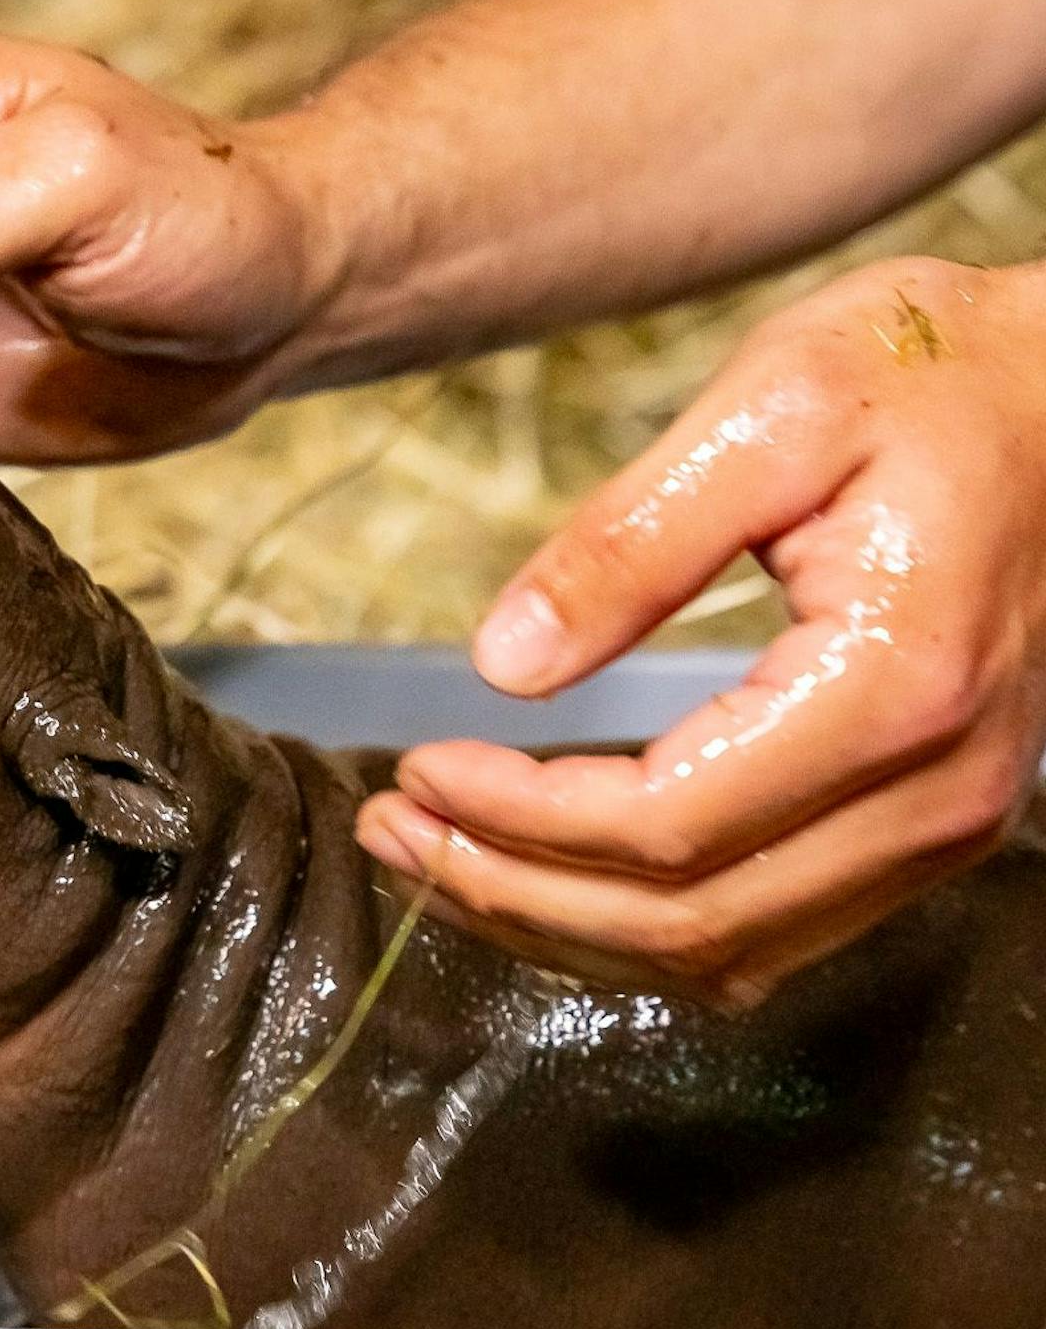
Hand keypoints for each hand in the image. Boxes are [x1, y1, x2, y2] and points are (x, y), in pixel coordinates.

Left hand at [359, 256, 1045, 1003]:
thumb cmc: (929, 375)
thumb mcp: (772, 408)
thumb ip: (629, 543)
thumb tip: (499, 667)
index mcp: (895, 687)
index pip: (665, 827)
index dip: (517, 821)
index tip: (416, 769)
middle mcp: (933, 794)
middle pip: (680, 920)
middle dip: (508, 889)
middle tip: (389, 829)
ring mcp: (939, 829)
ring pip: (714, 953)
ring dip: (555, 923)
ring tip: (436, 850)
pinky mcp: (919, 830)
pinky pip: (757, 932)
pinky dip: (632, 922)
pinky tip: (544, 865)